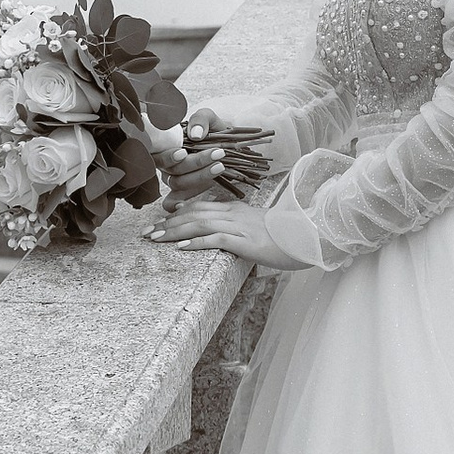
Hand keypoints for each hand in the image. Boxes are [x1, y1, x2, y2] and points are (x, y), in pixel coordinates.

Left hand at [148, 195, 294, 264]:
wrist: (307, 236)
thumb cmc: (283, 236)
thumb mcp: (255, 227)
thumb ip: (236, 227)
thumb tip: (217, 235)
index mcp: (235, 210)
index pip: (200, 206)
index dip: (177, 212)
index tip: (159, 220)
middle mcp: (233, 214)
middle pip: (193, 213)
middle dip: (167, 222)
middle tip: (147, 232)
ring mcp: (239, 227)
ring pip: (199, 224)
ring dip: (174, 231)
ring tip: (155, 238)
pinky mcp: (245, 241)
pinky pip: (216, 239)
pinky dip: (197, 242)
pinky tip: (182, 247)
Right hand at [162, 121, 269, 198]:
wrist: (228, 143)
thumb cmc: (212, 129)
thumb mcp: (209, 117)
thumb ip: (201, 119)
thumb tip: (195, 134)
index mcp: (166, 145)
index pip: (159, 153)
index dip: (168, 156)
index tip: (184, 152)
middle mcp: (167, 164)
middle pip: (173, 169)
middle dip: (195, 163)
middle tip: (217, 153)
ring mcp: (175, 178)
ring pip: (178, 183)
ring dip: (200, 176)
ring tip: (220, 165)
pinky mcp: (185, 191)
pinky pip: (171, 202)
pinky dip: (174, 205)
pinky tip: (183, 205)